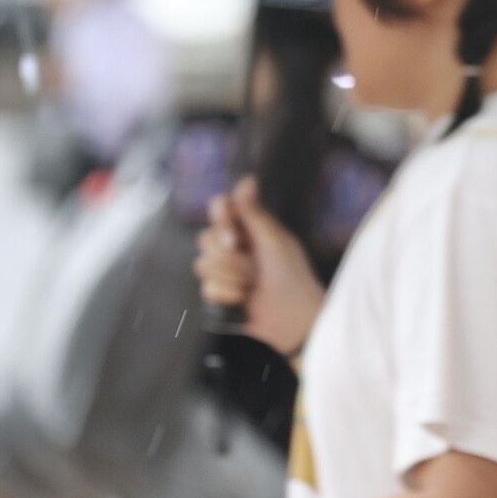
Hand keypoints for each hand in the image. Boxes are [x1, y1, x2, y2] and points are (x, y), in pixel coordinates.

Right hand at [194, 175, 324, 354]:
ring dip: (231, 277)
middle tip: (252, 268)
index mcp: (250, 228)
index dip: (221, 220)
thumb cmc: (292, 276)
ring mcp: (226, 270)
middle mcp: (235, 246)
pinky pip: (206, 289)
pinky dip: (228, 294)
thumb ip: (254, 213)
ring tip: (252, 284)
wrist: (293, 318)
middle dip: (229, 257)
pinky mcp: (220, 293)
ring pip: (202, 264)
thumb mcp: (274, 241)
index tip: (234, 236)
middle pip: (205, 238)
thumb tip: (247, 179)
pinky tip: (244, 299)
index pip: (221, 208)